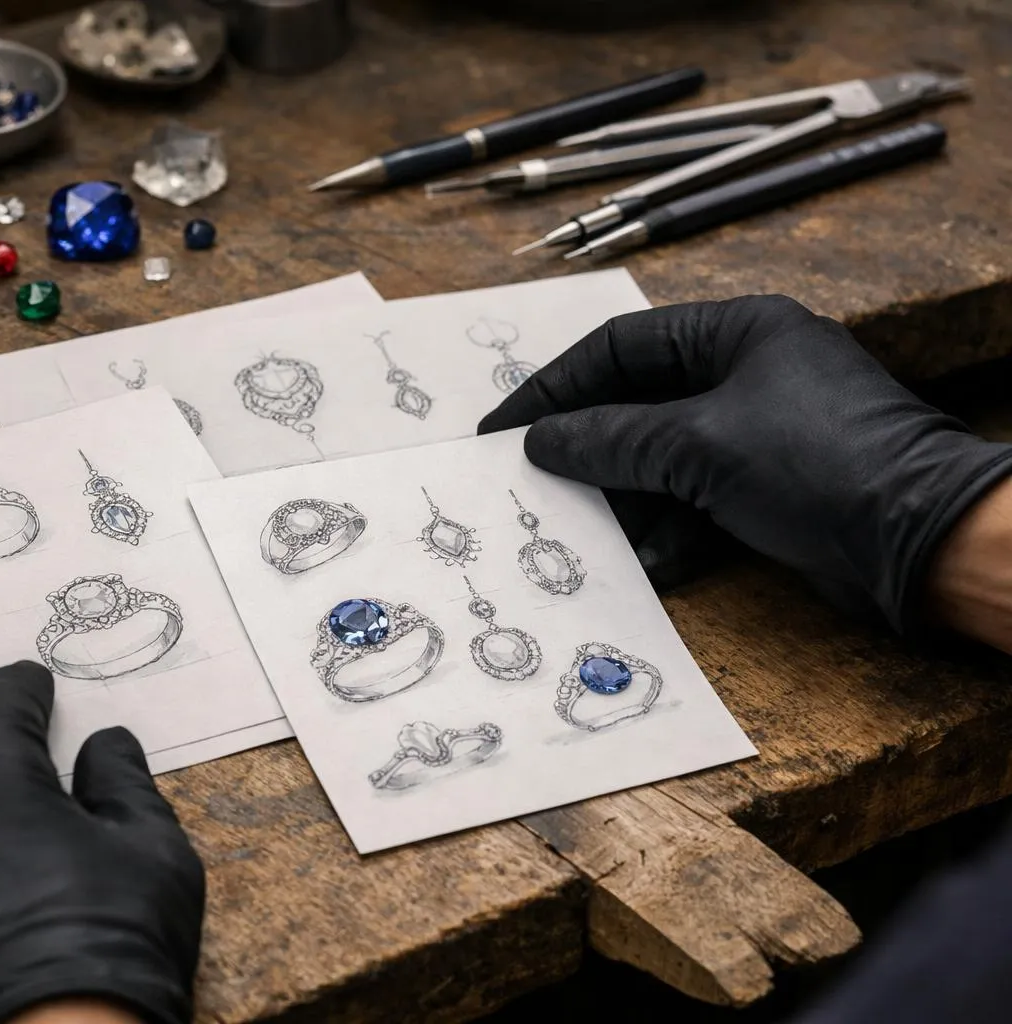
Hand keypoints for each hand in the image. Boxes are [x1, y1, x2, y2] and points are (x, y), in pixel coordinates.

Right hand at [479, 295, 1011, 633]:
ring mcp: (762, 433)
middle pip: (639, 404)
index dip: (556, 387)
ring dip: (622, 498)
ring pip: (664, 459)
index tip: (507, 428)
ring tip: (578, 531)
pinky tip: (642, 562)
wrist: (924, 540)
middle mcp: (748, 374)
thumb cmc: (821, 464)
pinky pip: (697, 500)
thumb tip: (541, 441)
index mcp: (737, 333)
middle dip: (587, 449)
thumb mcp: (700, 445)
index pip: (621, 347)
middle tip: (531, 484)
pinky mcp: (773, 487)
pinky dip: (667, 530)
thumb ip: (611, 440)